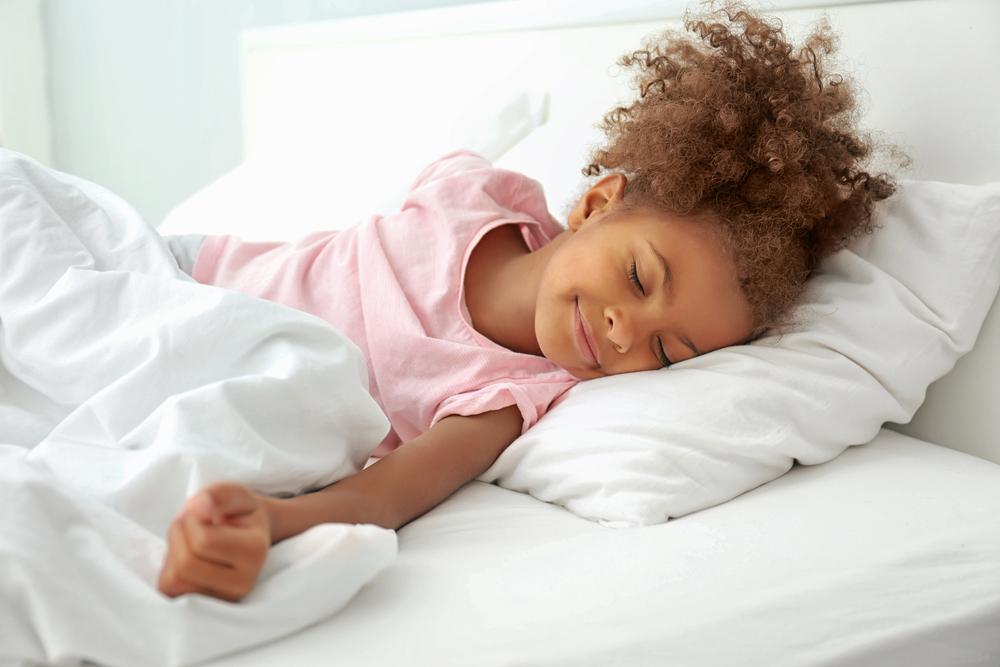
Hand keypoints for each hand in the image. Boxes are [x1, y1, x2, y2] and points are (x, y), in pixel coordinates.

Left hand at [157, 481, 271, 601]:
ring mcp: (223, 600)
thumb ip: (219, 495)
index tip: (201, 512)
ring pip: (174, 581)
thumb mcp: (235, 495)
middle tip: (188, 523)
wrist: (248, 536)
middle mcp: (243, 583)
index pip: (203, 541)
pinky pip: (169, 591)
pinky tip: (184, 557)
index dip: (191, 520)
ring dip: (171, 553)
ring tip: (187, 540)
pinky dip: (169, 569)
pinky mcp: (203, 609)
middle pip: (186, 563)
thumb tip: (199, 507)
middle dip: (177, 536)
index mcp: (255, 551)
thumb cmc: (239, 514)